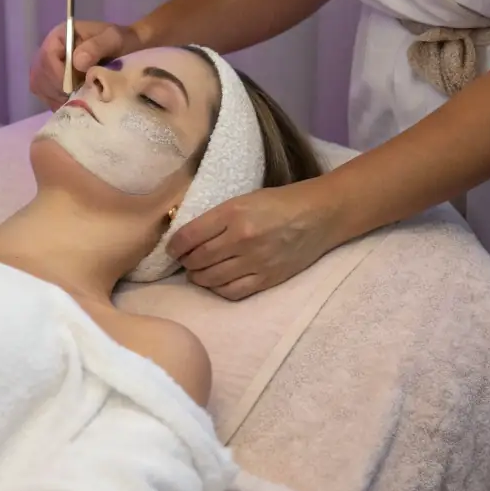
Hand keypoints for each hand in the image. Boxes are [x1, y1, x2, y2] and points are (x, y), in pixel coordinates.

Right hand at [29, 19, 143, 110]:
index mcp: (61, 36)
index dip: (57, 75)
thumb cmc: (121, 41)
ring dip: (56, 97)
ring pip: (40, 86)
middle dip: (57, 89)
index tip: (74, 87)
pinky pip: (45, 95)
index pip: (47, 57)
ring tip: (77, 99)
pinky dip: (57, 102)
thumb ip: (97, 46)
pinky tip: (73, 103)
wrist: (128, 49)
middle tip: (78, 96)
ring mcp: (50, 66)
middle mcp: (51, 50)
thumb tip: (78, 61)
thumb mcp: (114, 39)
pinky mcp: (53, 81)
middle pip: (39, 74)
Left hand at [166, 179, 343, 300]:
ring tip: (197, 272)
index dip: (174, 245)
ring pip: (211, 279)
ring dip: (198, 277)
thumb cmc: (279, 202)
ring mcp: (255, 261)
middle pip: (198, 259)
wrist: (318, 215)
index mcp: (233, 212)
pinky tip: (216, 282)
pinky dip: (218, 289)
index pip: (190, 235)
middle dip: (186, 262)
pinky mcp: (267, 279)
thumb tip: (189, 235)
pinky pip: (232, 291)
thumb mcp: (243, 199)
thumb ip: (217, 217)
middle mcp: (241, 238)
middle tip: (183, 260)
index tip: (171, 248)